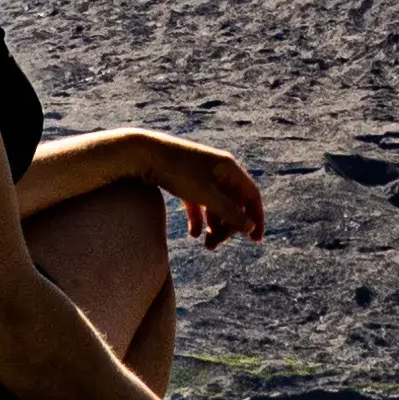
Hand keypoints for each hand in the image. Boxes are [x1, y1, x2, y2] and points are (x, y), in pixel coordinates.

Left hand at [140, 135, 266, 244]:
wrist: (142, 153)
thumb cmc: (178, 172)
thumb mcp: (206, 194)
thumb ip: (229, 212)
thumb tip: (250, 226)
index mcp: (229, 168)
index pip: (251, 195)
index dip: (256, 217)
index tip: (255, 240)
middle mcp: (219, 170)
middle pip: (233, 203)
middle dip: (228, 226)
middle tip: (216, 245)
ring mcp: (202, 176)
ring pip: (216, 205)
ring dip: (213, 226)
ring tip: (206, 245)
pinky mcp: (186, 181)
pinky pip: (199, 204)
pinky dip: (198, 219)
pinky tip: (193, 234)